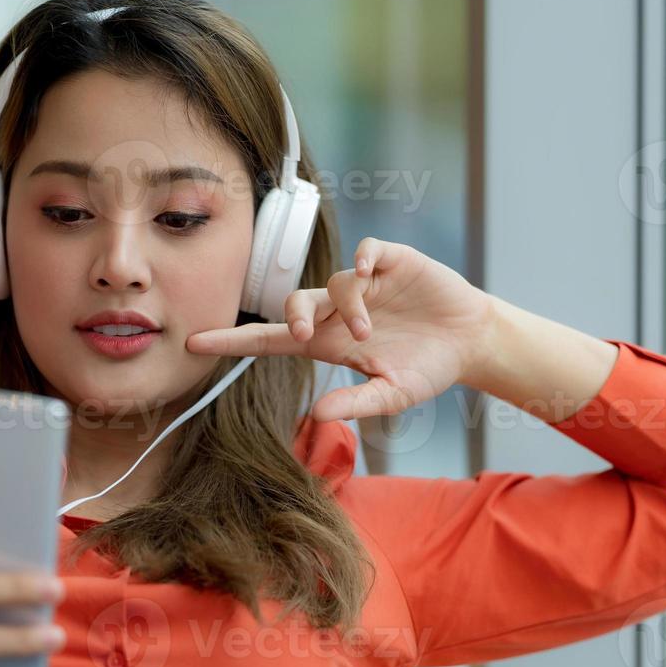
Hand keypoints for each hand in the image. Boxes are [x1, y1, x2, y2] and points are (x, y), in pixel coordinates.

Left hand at [186, 238, 495, 421]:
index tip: (194, 343)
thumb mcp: (393, 394)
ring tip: (368, 330)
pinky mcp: (394, 263)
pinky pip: (368, 252)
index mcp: (330, 342)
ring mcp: (366, 284)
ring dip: (346, 306)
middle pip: (294, 302)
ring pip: (335, 283)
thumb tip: (317, 414)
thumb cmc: (427, 369)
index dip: (233, 341)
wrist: (471, 342)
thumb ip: (356, 403)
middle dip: (292, 316)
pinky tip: (370, 273)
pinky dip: (363, 259)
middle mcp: (339, 311)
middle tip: (305, 335)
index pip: (271, 339)